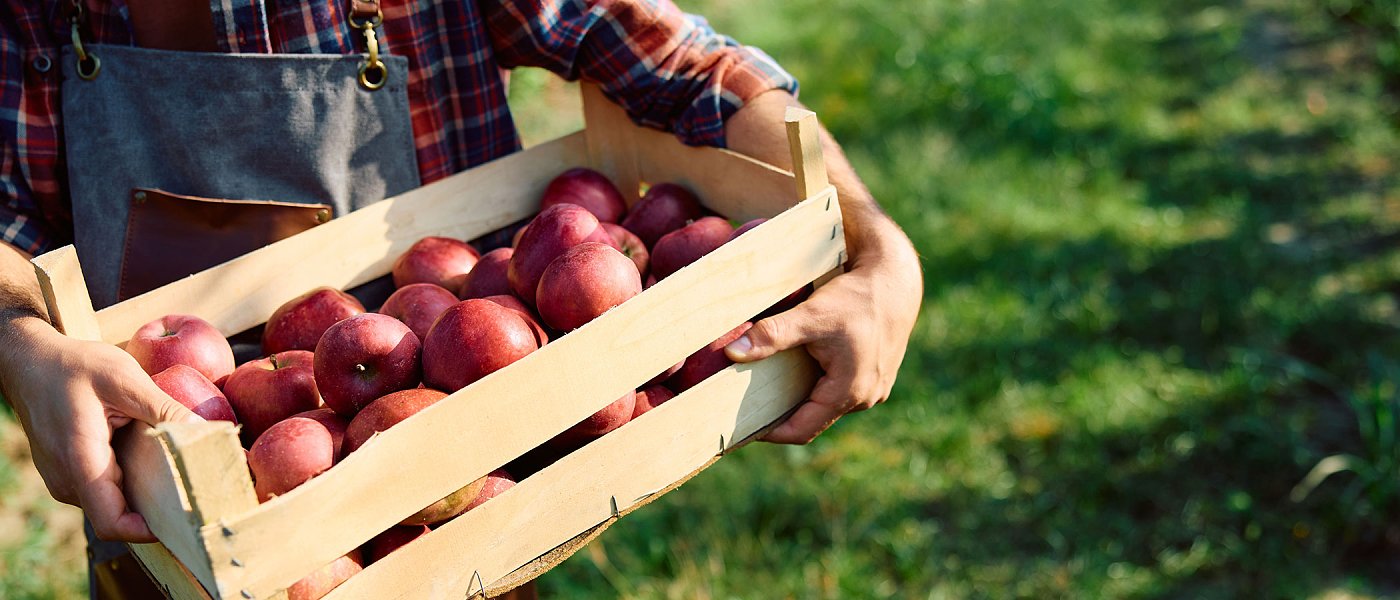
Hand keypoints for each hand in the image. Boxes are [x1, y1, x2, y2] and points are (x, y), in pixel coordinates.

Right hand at [1, 315, 198, 541]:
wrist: (31, 362)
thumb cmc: (74, 366)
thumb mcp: (124, 378)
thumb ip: (163, 407)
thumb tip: (205, 430)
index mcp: (80, 462)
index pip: (111, 522)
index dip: (147, 532)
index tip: (183, 520)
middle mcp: (67, 481)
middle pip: (117, 514)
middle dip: (155, 508)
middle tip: (195, 492)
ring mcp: (65, 479)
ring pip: (111, 501)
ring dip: (143, 491)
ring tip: (177, 471)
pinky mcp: (69, 472)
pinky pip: (103, 487)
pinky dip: (129, 479)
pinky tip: (153, 459)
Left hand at [724, 227, 921, 443]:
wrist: (894, 280)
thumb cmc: (856, 298)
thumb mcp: (812, 315)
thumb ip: (772, 335)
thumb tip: (733, 353)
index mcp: (850, 392)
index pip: (802, 430)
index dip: (770, 432)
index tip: (741, 427)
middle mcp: (866, 397)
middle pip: (814, 419)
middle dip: (783, 414)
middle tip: (749, 406)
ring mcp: (874, 388)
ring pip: (828, 404)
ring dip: (802, 398)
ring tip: (770, 387)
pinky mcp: (876, 375)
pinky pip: (841, 390)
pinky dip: (819, 385)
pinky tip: (800, 368)